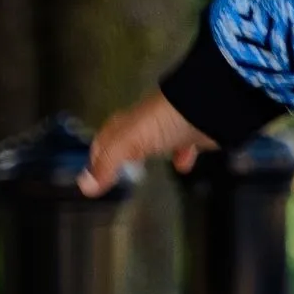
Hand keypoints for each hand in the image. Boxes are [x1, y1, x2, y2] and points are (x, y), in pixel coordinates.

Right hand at [80, 91, 214, 196]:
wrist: (208, 106)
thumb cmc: (163, 120)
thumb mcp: (129, 141)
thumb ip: (108, 163)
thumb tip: (85, 186)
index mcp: (126, 124)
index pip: (104, 140)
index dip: (96, 158)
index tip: (92, 177)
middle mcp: (145, 124)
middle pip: (127, 141)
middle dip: (121, 157)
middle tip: (116, 177)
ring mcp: (170, 128)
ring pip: (154, 143)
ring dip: (148, 156)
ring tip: (143, 174)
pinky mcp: (192, 134)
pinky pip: (184, 146)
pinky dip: (181, 156)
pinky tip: (182, 167)